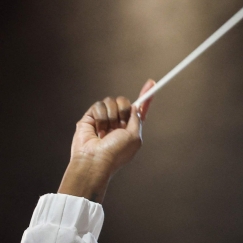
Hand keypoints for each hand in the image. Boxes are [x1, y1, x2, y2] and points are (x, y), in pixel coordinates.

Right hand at [57, 80, 154, 202]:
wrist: (95, 159)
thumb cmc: (116, 153)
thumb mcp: (134, 137)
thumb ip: (137, 119)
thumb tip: (135, 106)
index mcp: (130, 128)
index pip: (138, 108)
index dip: (146, 96)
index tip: (151, 83)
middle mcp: (117, 122)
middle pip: (124, 101)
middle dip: (124, 111)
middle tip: (120, 126)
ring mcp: (104, 118)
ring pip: (111, 101)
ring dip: (111, 117)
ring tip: (106, 131)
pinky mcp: (91, 117)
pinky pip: (99, 105)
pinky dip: (101, 117)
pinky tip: (98, 130)